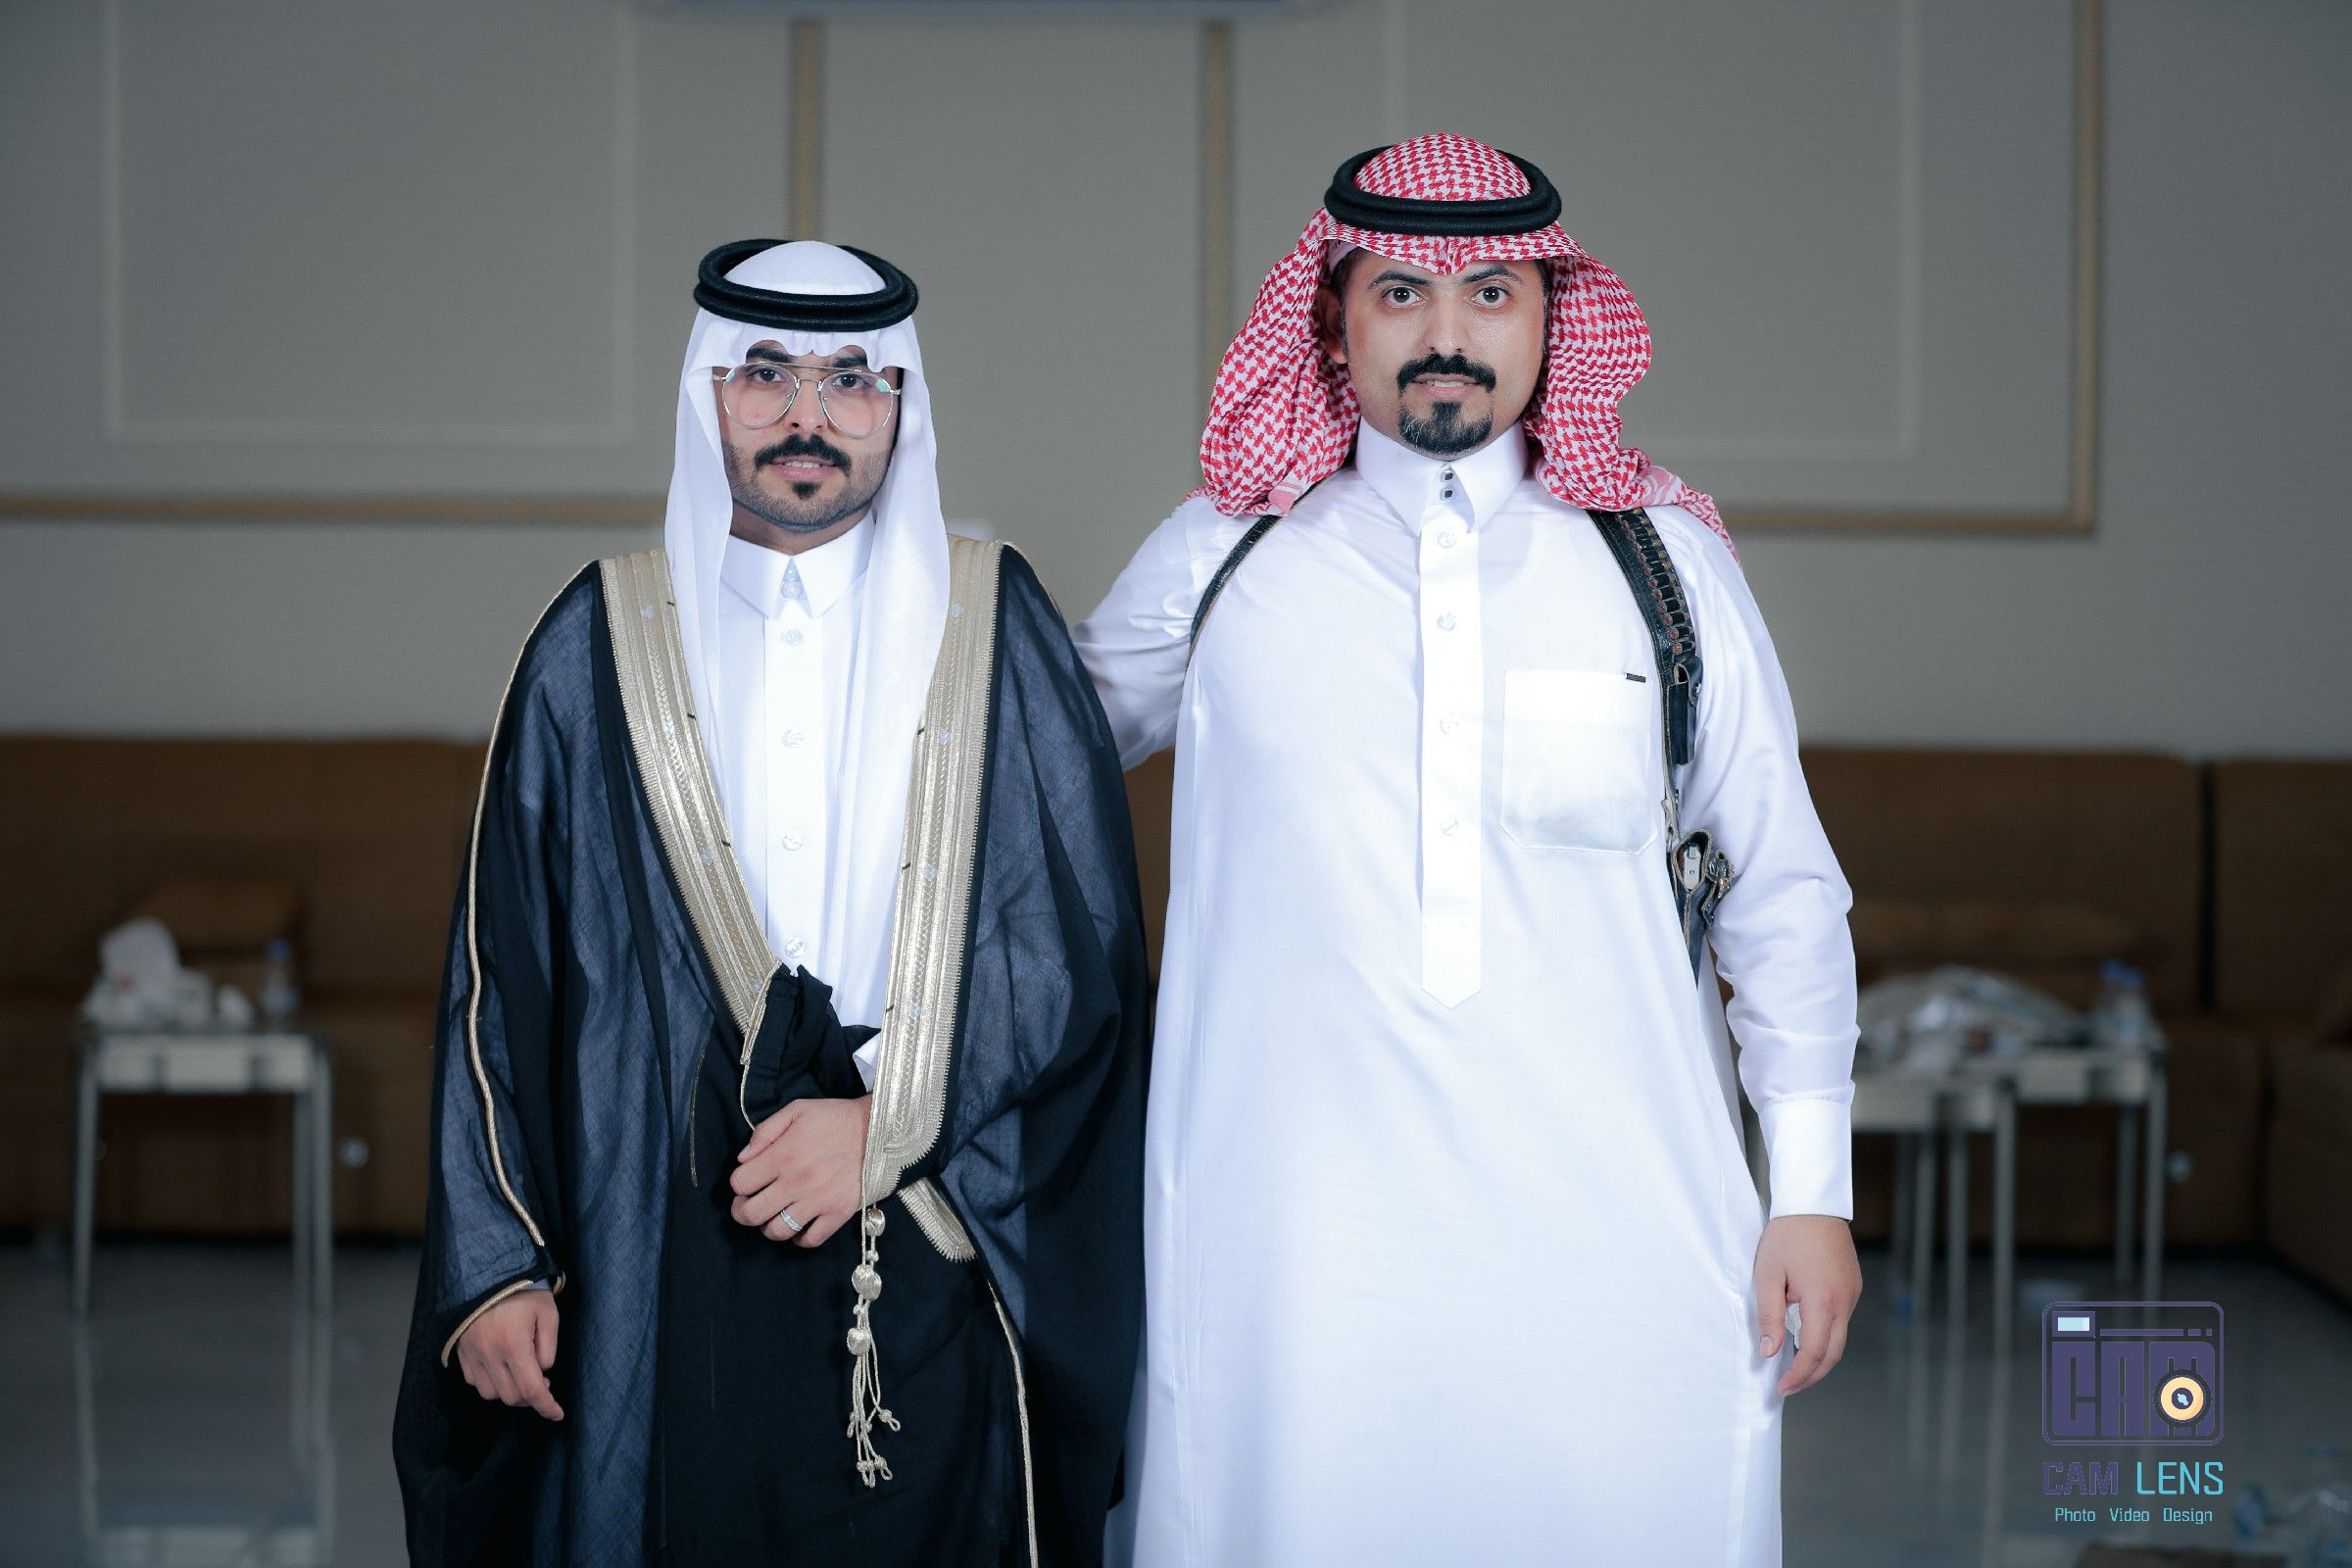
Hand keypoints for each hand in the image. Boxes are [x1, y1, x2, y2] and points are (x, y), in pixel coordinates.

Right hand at [455, 1290, 562, 1420]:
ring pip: (491, 1394)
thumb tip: (542, 1371)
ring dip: (509, 1391)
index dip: (547, 1407)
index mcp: (514, 1345)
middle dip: (530, 1397)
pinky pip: (474, 1381)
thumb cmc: (523, 1289)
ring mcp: (472, 1354)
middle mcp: (489, 1355)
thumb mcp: (548, 1313)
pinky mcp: (461, 1351)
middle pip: (511, 1397)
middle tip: (542, 1381)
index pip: (532, 1390)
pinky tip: (501, 1367)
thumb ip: (549, 1347)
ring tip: (521, 1373)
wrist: (486, 1270)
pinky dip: (490, 1382)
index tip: (557, 1414)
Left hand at [729, 1095, 870, 1249]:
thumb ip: (765, 1131)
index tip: (746, 1181)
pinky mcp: (837, 1214)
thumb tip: (743, 1158)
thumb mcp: (797, 1110)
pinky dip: (800, 1238)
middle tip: (748, 1205)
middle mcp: (796, 1183)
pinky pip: (810, 1240)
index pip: (740, 1183)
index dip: (738, 1183)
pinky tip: (799, 1226)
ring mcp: (817, 1201)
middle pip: (752, 1214)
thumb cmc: (835, 1118)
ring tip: (773, 1216)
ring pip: (777, 1231)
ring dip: (768, 1227)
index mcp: (782, 1156)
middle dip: (742, 1212)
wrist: (878, 1130)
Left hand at [1754, 1214, 1860, 1395]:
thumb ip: (1769, 1316)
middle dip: (1812, 1374)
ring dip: (1819, 1355)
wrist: (1812, 1204)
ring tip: (1794, 1363)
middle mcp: (1844, 1301)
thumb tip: (1769, 1351)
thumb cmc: (1787, 1235)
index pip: (1815, 1353)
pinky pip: (1841, 1319)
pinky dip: (1825, 1334)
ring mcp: (1852, 1293)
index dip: (1799, 1375)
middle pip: (1833, 1353)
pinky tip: (1806, 1334)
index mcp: (1822, 1300)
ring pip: (1840, 1337)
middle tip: (1789, 1385)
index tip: (1783, 1387)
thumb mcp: (1768, 1275)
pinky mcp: (1853, 1285)